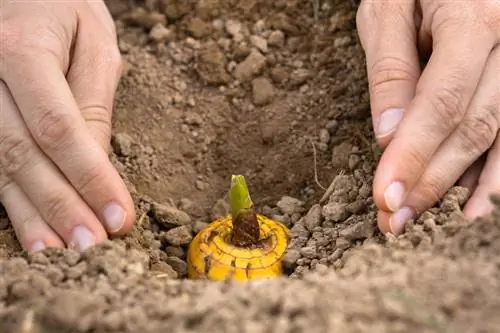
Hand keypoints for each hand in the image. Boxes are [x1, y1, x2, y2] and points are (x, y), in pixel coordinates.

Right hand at [0, 1, 134, 251]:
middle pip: (22, 154)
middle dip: (62, 207)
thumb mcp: (93, 41)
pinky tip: (31, 228)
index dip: (90, 177)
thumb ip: (94, 100)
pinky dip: (10, 200)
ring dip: (32, 215)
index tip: (119, 217)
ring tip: (60, 253)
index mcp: (20, 48)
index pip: (60, 128)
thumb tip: (100, 165)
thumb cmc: (61, 7)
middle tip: (93, 248)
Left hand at [356, 1, 499, 234]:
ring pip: (499, 137)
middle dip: (430, 181)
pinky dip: (494, 171)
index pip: (441, 103)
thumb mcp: (387, 11)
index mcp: (474, 19)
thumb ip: (391, 70)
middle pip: (472, 127)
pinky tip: (474, 203)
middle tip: (394, 220)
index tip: (386, 198)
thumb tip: (388, 135)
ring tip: (430, 223)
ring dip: (462, 187)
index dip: (413, 156)